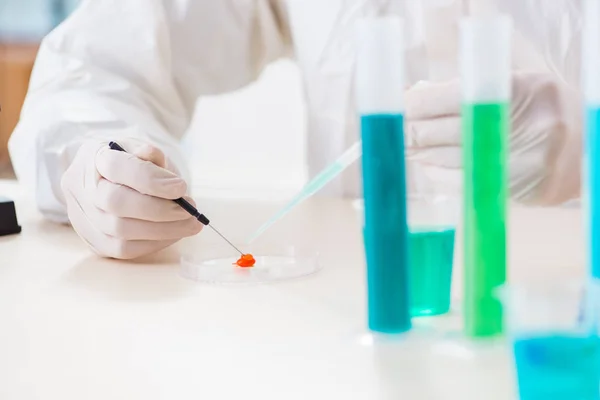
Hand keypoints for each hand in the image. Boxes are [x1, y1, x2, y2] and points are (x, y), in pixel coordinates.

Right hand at [61, 138, 201, 258]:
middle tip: (190, 211)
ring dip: (163, 230)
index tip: (181, 187)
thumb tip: (164, 173)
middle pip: (116, 203)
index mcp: (93, 156)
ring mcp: (83, 217)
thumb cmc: (130, 162)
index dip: (151, 179)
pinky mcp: (94, 241)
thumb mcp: (142, 149)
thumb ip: (152, 156)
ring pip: (121, 231)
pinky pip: (124, 249)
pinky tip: (173, 234)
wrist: (107, 181)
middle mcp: (81, 188)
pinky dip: (154, 243)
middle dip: (159, 210)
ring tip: (189, 224)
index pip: (117, 167)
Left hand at [405, 72, 581, 205]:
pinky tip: (427, 165)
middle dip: (409, 131)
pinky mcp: (514, 191)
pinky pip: (460, 183)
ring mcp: (517, 164)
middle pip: (440, 132)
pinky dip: (438, 173)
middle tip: (392, 131)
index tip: (395, 107)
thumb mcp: (512, 86)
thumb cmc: (541, 111)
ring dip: (419, 153)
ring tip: (405, 147)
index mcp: (517, 91)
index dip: (413, 105)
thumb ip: (466, 91)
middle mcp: (518, 128)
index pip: (446, 99)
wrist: (584, 151)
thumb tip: (413, 96)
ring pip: (445, 160)